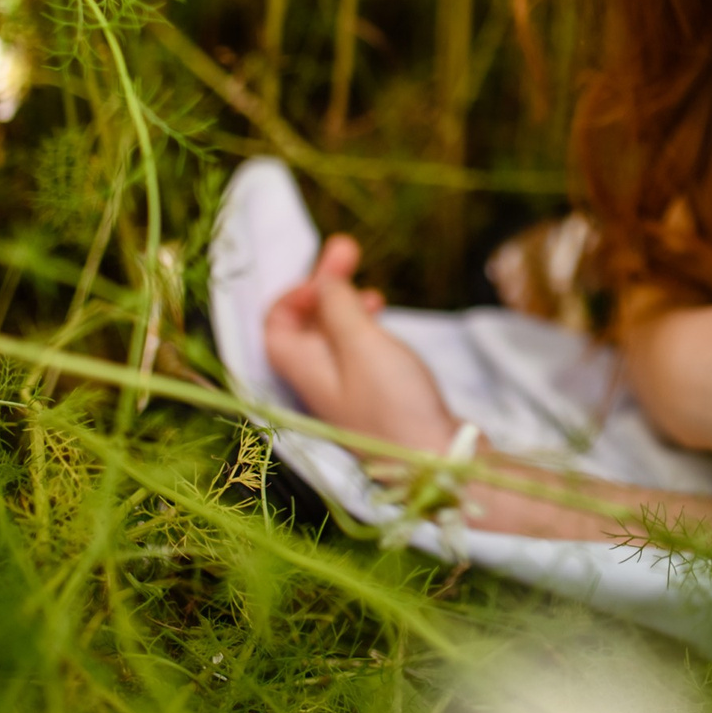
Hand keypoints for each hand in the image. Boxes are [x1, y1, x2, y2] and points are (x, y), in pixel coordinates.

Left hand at [264, 234, 456, 453]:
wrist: (437, 461)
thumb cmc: (395, 403)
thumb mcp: (363, 344)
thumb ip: (338, 308)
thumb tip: (322, 281)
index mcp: (304, 370)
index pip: (274, 325)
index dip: (294, 293)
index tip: (329, 274)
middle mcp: (317, 382)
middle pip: (304, 327)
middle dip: (322, 287)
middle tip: (350, 251)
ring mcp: (345, 393)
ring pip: (330, 339)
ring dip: (345, 307)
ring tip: (374, 292)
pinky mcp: (372, 400)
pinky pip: (354, 354)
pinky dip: (363, 330)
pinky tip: (384, 325)